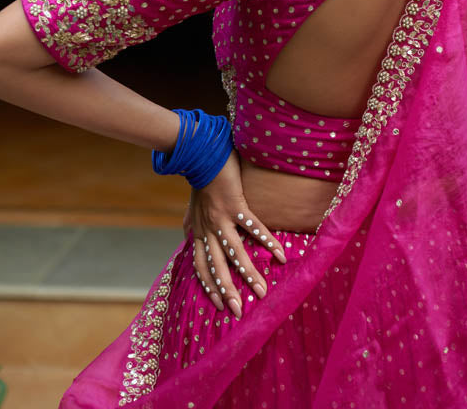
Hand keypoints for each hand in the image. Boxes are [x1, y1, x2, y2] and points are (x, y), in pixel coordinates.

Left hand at [185, 149, 285, 319]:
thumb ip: (190, 225)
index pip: (200, 266)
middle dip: (227, 291)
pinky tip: (279, 254)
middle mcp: (207, 230)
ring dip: (249, 274)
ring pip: (235, 253)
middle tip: (238, 312)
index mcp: (197, 232)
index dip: (209, 286)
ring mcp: (221, 218)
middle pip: (217, 267)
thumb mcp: (190, 208)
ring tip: (262, 291)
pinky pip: (253, 227)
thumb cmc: (200, 180)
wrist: (201, 154)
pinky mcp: (235, 205)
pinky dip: (267, 241)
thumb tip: (187, 237)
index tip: (219, 305)